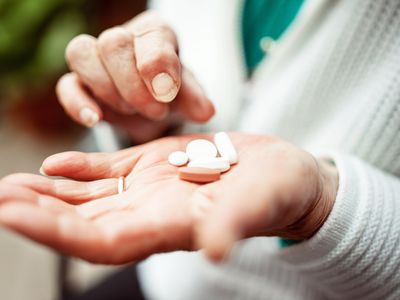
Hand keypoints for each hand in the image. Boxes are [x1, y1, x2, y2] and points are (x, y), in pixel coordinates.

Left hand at [0, 134, 337, 263]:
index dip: (57, 232)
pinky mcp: (156, 167)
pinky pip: (111, 173)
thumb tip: (215, 250)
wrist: (282, 174)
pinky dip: (81, 169)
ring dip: (51, 193)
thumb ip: (234, 224)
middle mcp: (152, 215)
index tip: (13, 214)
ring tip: (10, 184)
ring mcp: (150, 190)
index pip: (102, 241)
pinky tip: (56, 163)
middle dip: (40, 213)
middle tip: (0, 196)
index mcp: (170, 228)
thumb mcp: (259, 202)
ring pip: (91, 199)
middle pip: (85, 222)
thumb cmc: (277, 192)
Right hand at [57, 11, 213, 141]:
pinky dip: (77, 103)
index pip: (150, 35)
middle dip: (133, 83)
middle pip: (112, 42)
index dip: (157, 64)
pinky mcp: (78, 83)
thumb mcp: (188, 95)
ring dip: (107, 88)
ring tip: (131, 111)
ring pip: (81, 53)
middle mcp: (122, 38)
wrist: (153, 106)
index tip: (166, 93)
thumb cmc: (172, 93)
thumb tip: (205, 111)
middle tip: (155, 109)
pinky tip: (95, 119)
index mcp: (155, 33)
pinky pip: (66, 86)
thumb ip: (195, 99)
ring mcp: (96, 59)